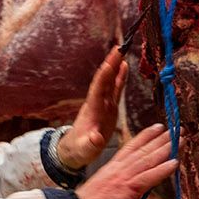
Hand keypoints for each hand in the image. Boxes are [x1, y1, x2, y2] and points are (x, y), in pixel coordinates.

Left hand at [59, 47, 127, 169]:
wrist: (74, 150)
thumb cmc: (79, 150)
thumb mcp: (84, 150)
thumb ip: (90, 144)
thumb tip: (96, 138)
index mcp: (93, 111)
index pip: (99, 89)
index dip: (105, 76)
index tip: (111, 61)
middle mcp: (98, 104)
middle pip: (104, 80)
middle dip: (111, 64)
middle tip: (118, 47)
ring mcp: (103, 104)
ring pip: (110, 81)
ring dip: (115, 66)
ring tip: (122, 51)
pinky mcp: (109, 108)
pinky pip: (115, 89)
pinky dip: (120, 77)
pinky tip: (124, 66)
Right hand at [76, 124, 176, 198]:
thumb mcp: (103, 188)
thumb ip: (117, 183)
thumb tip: (128, 186)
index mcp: (112, 166)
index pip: (132, 146)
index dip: (146, 136)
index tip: (158, 127)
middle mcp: (119, 168)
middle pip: (144, 149)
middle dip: (162, 139)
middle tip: (178, 128)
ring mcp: (124, 177)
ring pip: (149, 159)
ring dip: (167, 149)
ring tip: (182, 139)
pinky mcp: (128, 190)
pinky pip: (149, 177)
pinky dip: (162, 170)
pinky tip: (175, 163)